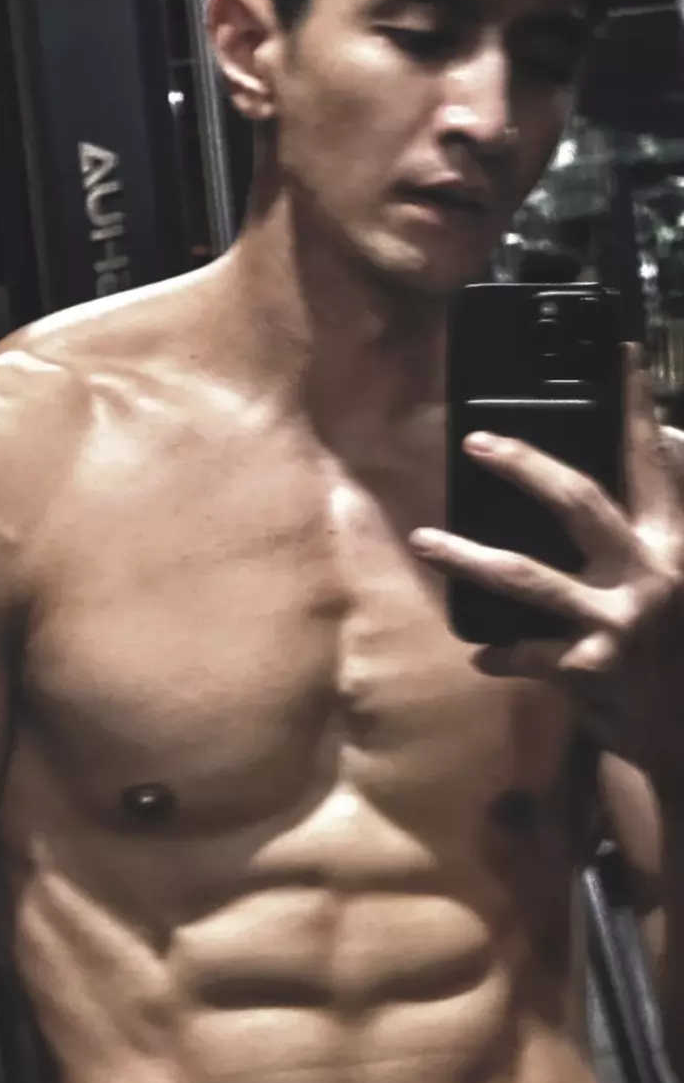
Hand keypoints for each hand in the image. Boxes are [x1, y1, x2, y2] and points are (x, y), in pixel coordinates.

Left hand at [410, 345, 683, 782]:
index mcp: (675, 542)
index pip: (655, 460)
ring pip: (527, 576)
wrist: (683, 732)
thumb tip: (651, 449)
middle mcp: (653, 573)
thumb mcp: (672, 576)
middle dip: (524, 465)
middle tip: (475, 441)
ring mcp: (618, 622)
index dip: (636, 406)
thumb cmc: (671, 646)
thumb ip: (651, 524)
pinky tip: (478, 652)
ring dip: (468, 556)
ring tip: (424, 539)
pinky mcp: (588, 670)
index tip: (618, 351)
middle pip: (579, 501)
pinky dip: (496, 652)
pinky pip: (522, 652)